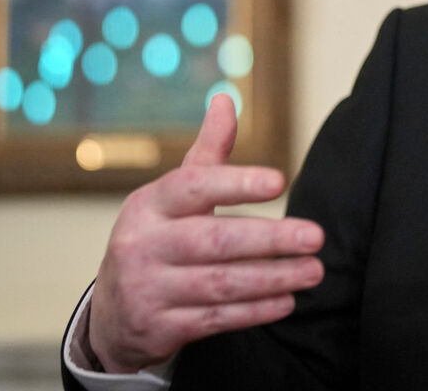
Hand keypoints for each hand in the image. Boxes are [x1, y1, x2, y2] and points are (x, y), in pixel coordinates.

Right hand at [87, 94, 325, 373]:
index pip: (193, 186)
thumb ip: (207, 154)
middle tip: (315, 236)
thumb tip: (225, 99)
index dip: (237, 183)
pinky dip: (255, 311)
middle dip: (269, 239)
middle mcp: (143, 245)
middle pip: (213, 240)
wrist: (112, 315)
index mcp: (149, 204)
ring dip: (273, 278)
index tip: (280, 181)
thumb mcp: (172, 197)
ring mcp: (148, 289)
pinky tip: (288, 300)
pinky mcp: (160, 327)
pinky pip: (216, 318)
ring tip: (314, 271)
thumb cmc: (157, 241)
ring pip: (220, 283)